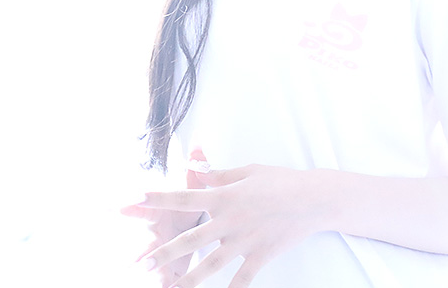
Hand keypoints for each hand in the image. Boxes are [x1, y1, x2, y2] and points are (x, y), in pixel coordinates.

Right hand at [121, 148, 210, 286]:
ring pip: (151, 269)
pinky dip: (164, 287)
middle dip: (140, 254)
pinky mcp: (166, 273)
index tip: (119, 205)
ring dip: (151, 276)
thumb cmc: (184, 210)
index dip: (132, 206)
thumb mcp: (191, 191)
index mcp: (158, 214)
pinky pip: (164, 283)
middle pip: (143, 246)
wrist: (185, 232)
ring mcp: (158, 257)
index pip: (143, 208)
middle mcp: (153, 236)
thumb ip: (194, 172)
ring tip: (145, 280)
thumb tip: (199, 147)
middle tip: (134, 262)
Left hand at [137, 159, 321, 287]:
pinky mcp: (260, 256)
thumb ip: (218, 173)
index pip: (184, 196)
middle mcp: (230, 220)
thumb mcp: (247, 170)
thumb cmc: (279, 180)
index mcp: (224, 195)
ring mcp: (245, 241)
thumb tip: (195, 170)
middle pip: (191, 239)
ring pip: (211, 265)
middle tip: (141, 263)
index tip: (134, 199)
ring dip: (189, 279)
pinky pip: (242, 279)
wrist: (312, 198)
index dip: (158, 198)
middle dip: (164, 252)